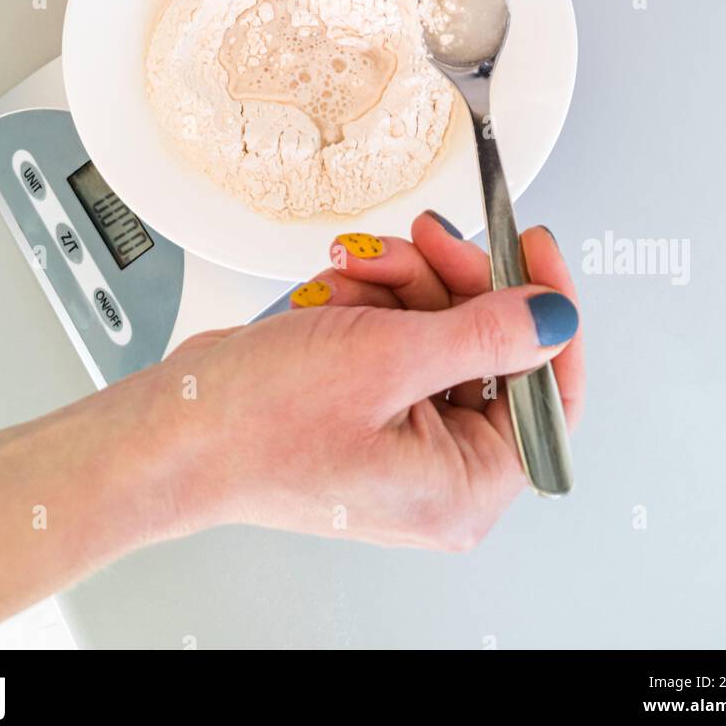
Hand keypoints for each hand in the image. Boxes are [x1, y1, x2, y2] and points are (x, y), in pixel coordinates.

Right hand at [145, 216, 583, 549]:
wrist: (170, 425)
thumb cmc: (255, 426)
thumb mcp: (387, 360)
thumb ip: (487, 333)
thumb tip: (555, 317)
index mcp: (462, 486)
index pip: (548, 394)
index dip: (548, 313)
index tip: (535, 250)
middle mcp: (438, 467)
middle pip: (490, 347)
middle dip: (449, 282)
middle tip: (426, 239)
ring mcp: (400, 431)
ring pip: (440, 326)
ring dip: (401, 282)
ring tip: (355, 271)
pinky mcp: (365, 401)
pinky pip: (397, 331)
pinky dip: (372, 300)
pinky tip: (335, 293)